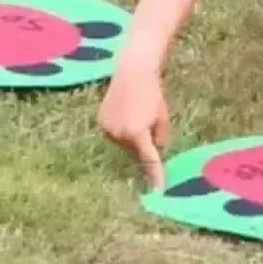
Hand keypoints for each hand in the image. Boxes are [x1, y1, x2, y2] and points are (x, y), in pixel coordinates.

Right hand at [98, 66, 170, 187]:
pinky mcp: (101, 122)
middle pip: (135, 151)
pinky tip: (127, 113)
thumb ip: (160, 139)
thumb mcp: (162, 118)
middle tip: (149, 123)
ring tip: (137, 114)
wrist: (132, 72)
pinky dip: (122, 130)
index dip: (155, 176)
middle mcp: (119, 134)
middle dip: (143, 144)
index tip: (158, 191)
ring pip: (124, 143)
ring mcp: (107, 128)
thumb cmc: (152, 94)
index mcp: (136, 133)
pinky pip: (114, 134)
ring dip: (132, 137)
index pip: (148, 160)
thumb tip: (155, 151)